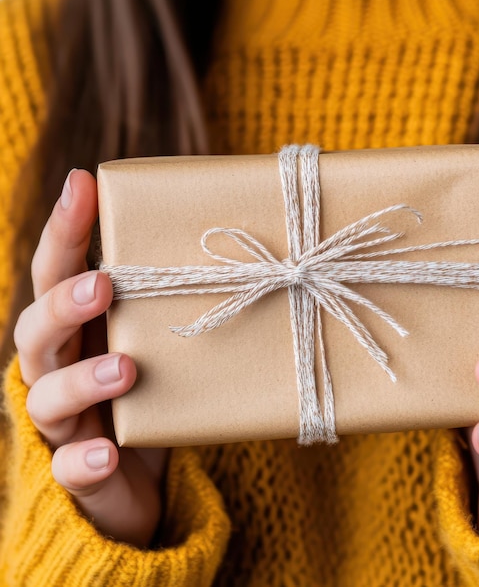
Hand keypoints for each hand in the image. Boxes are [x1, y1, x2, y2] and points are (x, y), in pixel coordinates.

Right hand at [14, 169, 166, 547]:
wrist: (147, 483)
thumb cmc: (158, 395)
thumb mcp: (168, 343)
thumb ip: (183, 305)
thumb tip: (251, 251)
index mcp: (81, 330)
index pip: (58, 273)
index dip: (64, 231)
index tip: (83, 184)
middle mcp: (61, 368)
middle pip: (37, 329)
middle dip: (64, 304)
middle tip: (103, 286)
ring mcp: (64, 423)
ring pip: (45, 396)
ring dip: (79, 379)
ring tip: (123, 368)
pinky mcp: (80, 473)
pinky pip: (69, 468)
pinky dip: (83, 459)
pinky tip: (105, 451)